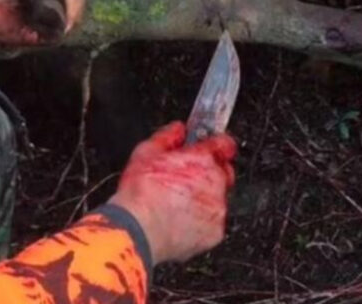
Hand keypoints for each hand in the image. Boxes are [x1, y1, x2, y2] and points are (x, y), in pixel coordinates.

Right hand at [108, 121, 236, 263]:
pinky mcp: (214, 232)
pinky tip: (179, 218)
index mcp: (202, 160)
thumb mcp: (145, 153)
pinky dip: (201, 220)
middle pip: (223, 171)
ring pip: (218, 197)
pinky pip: (213, 221)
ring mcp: (217, 209)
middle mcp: (215, 183)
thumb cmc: (141, 195)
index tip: (210, 146)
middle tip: (186, 177)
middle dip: (210, 171)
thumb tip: (177, 130)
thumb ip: (166, 137)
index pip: (224, 143)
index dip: (217, 143)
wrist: (138, 231)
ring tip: (177, 202)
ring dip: (204, 196)